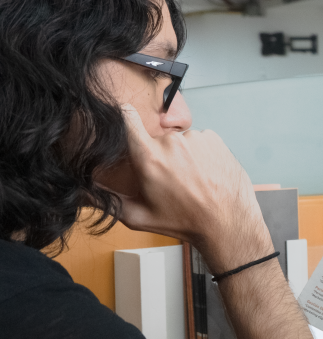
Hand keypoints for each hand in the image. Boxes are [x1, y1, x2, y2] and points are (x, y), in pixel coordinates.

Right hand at [113, 104, 270, 268]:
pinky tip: (204, 174)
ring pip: (179, 141)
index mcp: (149, 157)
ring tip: (191, 180)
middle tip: (169, 179)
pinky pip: (199, 141)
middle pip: (155, 138)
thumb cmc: (184, 221)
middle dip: (157, 154)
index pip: (126, 117)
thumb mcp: (138, 216)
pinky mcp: (214, 138)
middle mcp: (172, 141)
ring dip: (181, 156)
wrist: (228, 223)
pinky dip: (199, 154)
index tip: (120, 117)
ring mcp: (196, 137)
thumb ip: (105, 199)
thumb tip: (79, 191)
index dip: (121, 115)